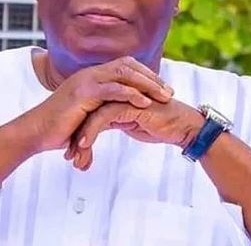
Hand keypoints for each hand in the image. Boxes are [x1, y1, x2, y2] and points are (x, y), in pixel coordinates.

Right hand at [24, 56, 173, 153]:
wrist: (36, 131)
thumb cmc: (59, 127)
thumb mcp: (86, 114)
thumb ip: (102, 109)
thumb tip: (118, 117)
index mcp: (92, 76)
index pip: (125, 66)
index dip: (146, 75)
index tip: (163, 88)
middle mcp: (90, 73)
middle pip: (128, 65)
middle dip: (152, 78)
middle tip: (170, 91)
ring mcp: (86, 81)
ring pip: (123, 73)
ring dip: (146, 84)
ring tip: (164, 96)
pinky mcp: (82, 94)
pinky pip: (111, 89)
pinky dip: (130, 94)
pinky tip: (144, 102)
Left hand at [66, 99, 203, 169]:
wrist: (182, 127)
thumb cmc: (158, 126)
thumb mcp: (129, 124)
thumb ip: (113, 121)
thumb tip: (96, 130)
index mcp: (113, 95)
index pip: (88, 111)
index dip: (77, 132)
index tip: (70, 153)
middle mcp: (115, 93)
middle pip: (86, 112)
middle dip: (75, 136)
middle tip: (68, 156)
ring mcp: (121, 97)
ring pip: (92, 115)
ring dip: (81, 136)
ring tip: (73, 154)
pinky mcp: (128, 104)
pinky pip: (103, 117)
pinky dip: (91, 131)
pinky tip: (85, 145)